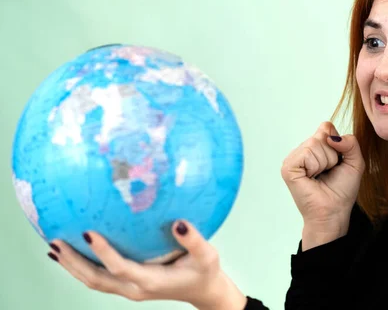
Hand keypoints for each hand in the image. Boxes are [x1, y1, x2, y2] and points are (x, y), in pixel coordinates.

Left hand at [47, 220, 246, 309]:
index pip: (119, 267)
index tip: (87, 232)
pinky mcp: (128, 286)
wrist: (204, 291)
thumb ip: (194, 240)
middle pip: (95, 279)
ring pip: (93, 281)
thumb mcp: (207, 256)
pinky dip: (81, 269)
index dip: (102, 252)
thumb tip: (179, 222)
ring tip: (54, 248)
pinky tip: (71, 254)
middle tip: (54, 242)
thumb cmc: (205, 272)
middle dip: (73, 262)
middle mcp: (134, 288)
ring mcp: (129, 289)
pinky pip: (99, 279)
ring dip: (72, 266)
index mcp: (150, 280)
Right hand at [281, 121, 364, 247]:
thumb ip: (351, 142)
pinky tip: (312, 178)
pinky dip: (315, 166)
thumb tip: (331, 136)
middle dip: (332, 155)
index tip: (337, 163)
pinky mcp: (288, 167)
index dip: (337, 144)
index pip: (326, 127)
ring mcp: (293, 158)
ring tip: (320, 176)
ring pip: (315, 143)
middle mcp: (302, 150)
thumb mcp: (355, 162)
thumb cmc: (341, 191)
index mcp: (314, 147)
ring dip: (325, 162)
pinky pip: (307, 153)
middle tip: (328, 172)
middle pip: (322, 134)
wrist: (333, 212)